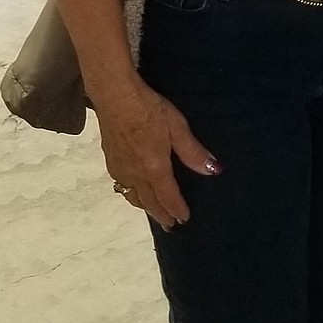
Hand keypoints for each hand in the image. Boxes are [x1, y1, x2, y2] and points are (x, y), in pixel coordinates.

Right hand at [94, 76, 220, 231]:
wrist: (114, 96)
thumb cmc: (149, 110)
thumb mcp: (177, 128)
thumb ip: (193, 152)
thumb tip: (212, 170)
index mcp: (154, 169)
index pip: (168, 197)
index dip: (177, 210)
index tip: (184, 220)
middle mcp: (135, 174)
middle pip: (149, 202)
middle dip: (161, 215)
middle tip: (170, 226)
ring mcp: (120, 168)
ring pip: (132, 196)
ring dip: (144, 207)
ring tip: (153, 212)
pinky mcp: (110, 159)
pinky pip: (121, 186)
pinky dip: (131, 194)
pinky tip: (132, 190)